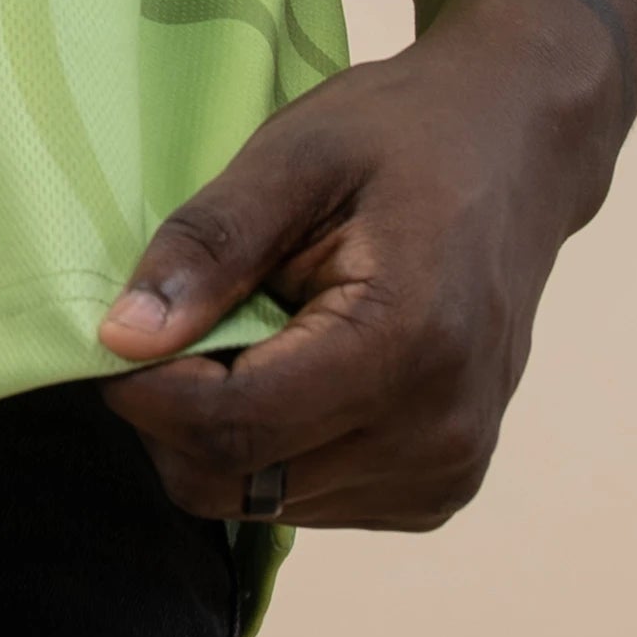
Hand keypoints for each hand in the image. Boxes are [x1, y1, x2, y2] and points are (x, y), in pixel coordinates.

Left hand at [90, 0, 623, 530]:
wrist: (519, 151)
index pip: (231, 427)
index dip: (145, 391)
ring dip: (224, 431)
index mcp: (409, 345)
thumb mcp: (295, 155)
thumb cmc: (406, 137)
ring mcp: (446, 473)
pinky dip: (272, 446)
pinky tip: (300, 366)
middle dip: (175, 414)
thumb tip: (120, 339)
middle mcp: (438, 433)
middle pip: (236, 477)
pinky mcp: (439, 491)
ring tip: (259, 329)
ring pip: (260, 499)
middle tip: (185, 322)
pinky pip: (305, 500)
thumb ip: (208, 246)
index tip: (118, 332)